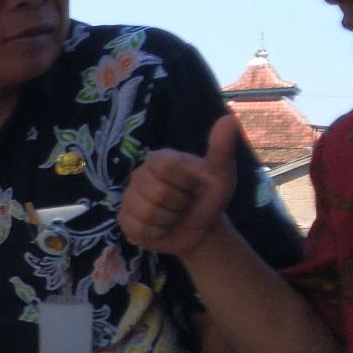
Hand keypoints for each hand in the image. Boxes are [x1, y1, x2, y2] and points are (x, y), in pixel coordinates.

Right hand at [119, 114, 239, 256]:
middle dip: (178, 206)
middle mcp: (140, 174)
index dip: (185, 183)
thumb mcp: (221, 174)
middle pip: (157, 193)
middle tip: (185, 205)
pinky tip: (162, 228)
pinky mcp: (124, 219)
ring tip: (174, 217)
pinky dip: (156, 233)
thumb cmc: (207, 197)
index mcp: (161, 158)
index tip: (195, 187)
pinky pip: (138, 229)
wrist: (200, 229)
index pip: (166, 167)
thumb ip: (221, 149)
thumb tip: (229, 118)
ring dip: (168, 221)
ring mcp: (128, 197)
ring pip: (146, 213)